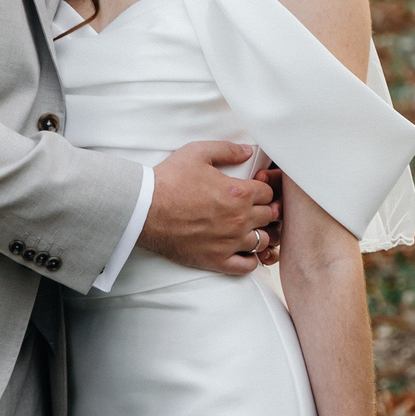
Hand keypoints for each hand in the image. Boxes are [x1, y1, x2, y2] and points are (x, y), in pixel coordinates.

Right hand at [141, 140, 280, 275]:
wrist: (145, 210)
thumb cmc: (169, 181)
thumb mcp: (197, 153)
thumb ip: (227, 150)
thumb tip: (248, 151)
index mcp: (239, 193)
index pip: (269, 193)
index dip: (262, 190)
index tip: (253, 191)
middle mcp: (239, 219)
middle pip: (270, 216)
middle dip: (264, 210)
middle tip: (252, 208)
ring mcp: (230, 242)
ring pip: (264, 241)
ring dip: (259, 233)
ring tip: (247, 228)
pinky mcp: (217, 260)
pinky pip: (248, 266)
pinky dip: (250, 259)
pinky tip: (242, 250)